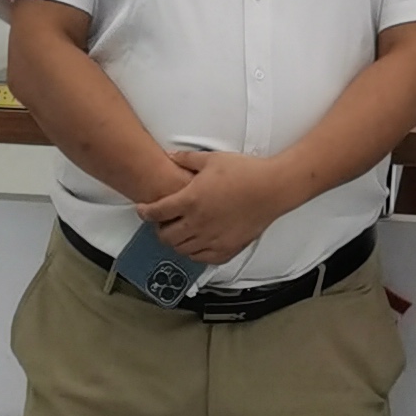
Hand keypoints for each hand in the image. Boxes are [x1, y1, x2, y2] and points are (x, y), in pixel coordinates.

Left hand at [144, 149, 288, 263]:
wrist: (272, 189)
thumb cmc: (245, 173)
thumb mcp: (212, 159)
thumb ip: (187, 159)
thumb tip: (170, 156)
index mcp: (190, 201)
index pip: (156, 212)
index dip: (145, 211)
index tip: (143, 210)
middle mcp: (198, 223)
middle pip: (165, 235)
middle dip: (159, 228)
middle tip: (162, 222)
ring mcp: (212, 239)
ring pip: (181, 249)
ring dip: (175, 241)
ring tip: (179, 231)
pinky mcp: (226, 249)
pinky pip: (202, 258)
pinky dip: (194, 252)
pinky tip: (197, 243)